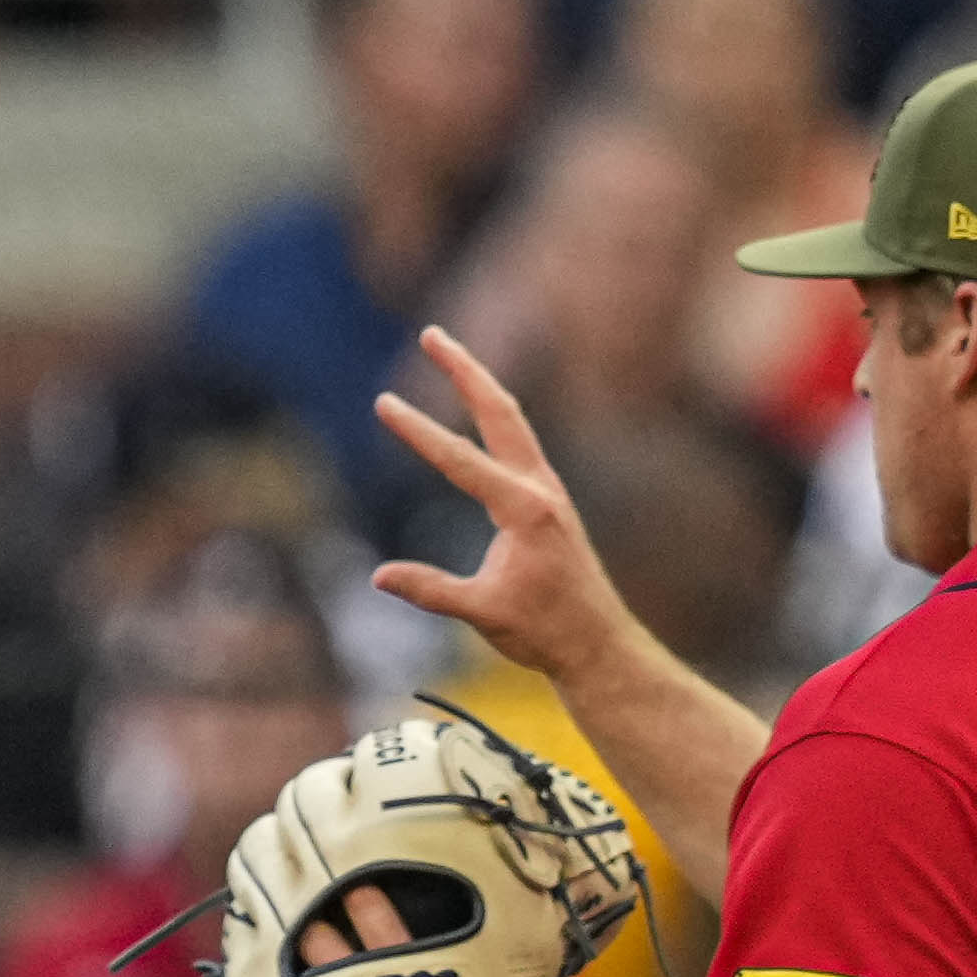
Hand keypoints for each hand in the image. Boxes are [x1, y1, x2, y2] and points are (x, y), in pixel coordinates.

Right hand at [369, 329, 632, 691]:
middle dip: (464, 371)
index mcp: (524, 511)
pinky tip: (480, 410)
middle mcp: (539, 490)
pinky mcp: (547, 501)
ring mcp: (547, 491)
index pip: (460, 460)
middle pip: (499, 411)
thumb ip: (431, 591)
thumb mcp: (483, 613)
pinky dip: (494, 415)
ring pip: (511, 421)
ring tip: (449, 353)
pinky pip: (517, 442)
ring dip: (479, 385)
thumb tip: (379, 576)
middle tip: (431, 333)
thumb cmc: (544, 631)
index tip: (384, 403)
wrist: (597, 644)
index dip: (418, 432)